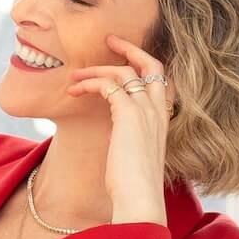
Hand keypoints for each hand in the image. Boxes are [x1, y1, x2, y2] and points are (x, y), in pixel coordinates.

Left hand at [65, 33, 176, 222]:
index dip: (144, 63)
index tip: (125, 57)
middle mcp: (159, 110)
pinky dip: (91, 83)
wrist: (139, 198)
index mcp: (163, 118)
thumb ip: (130, 139)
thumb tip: (117, 138)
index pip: (160, 78)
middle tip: (108, 40)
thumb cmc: (134, 185)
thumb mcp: (135, 155)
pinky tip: (75, 91)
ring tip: (75, 77)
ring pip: (124, 71)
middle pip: (150, 63)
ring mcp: (146, 110)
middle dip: (130, 48)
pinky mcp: (128, 115)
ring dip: (97, 69)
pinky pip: (109, 85)